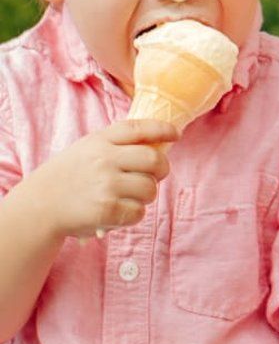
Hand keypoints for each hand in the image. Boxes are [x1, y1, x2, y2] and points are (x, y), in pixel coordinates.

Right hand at [27, 119, 177, 238]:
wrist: (38, 207)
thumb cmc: (69, 177)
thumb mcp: (87, 149)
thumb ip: (118, 145)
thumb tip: (159, 144)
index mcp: (100, 141)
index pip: (139, 128)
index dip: (162, 129)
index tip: (176, 134)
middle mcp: (104, 159)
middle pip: (155, 160)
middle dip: (161, 170)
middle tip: (154, 176)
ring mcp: (106, 185)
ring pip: (150, 189)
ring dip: (145, 195)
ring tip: (127, 197)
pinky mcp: (107, 210)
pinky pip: (139, 212)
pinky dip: (133, 214)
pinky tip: (118, 212)